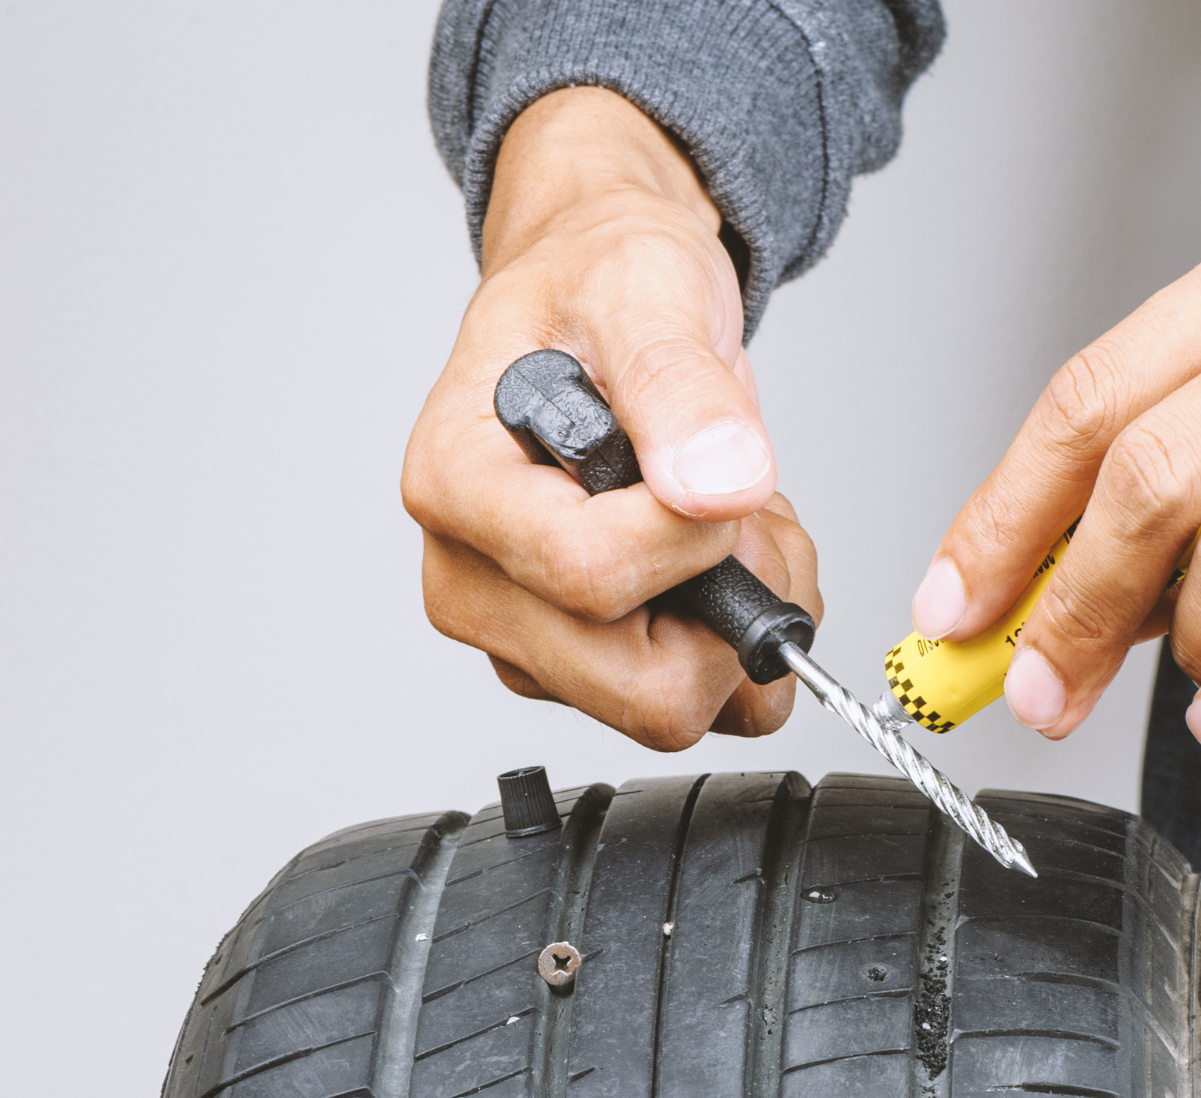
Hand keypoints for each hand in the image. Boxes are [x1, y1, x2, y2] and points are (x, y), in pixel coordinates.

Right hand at [403, 87, 818, 750]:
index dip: (694, 537)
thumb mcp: (647, 295)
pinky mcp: (582, 665)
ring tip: (727, 517)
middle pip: (638, 689)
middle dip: (730, 604)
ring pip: (675, 706)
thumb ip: (680, 387)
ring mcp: (527, 636)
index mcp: (457, 487)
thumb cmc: (601, 287)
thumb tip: (718, 482)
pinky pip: (702, 705)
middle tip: (741, 506)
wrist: (603, 295)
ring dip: (743, 618)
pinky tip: (723, 560)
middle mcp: (474, 581)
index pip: (591, 578)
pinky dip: (742, 641)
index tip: (716, 467)